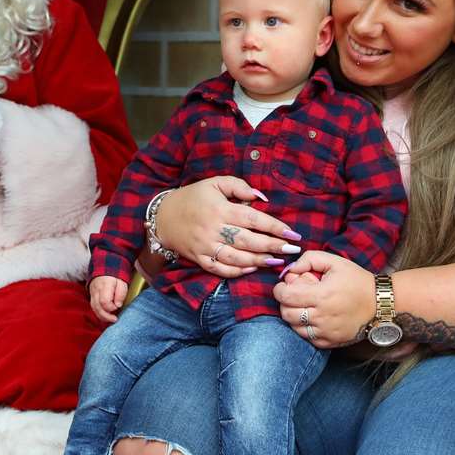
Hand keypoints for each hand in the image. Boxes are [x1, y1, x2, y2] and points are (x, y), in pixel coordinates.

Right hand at [89, 276, 127, 323]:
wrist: (105, 268)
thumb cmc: (115, 277)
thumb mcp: (122, 282)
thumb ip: (121, 293)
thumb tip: (118, 305)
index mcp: (104, 286)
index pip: (104, 301)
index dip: (111, 307)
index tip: (118, 306)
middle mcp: (96, 291)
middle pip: (97, 307)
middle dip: (106, 316)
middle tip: (115, 319)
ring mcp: (92, 294)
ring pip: (94, 308)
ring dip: (102, 316)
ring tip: (111, 319)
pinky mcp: (92, 297)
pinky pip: (94, 307)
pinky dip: (99, 313)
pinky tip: (106, 316)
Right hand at [157, 177, 300, 277]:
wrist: (162, 216)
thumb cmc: (192, 197)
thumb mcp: (214, 183)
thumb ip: (239, 186)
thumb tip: (261, 198)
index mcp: (220, 209)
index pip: (253, 219)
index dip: (275, 227)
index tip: (292, 233)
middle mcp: (213, 229)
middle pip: (248, 241)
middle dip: (273, 246)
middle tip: (292, 250)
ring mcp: (205, 246)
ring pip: (236, 258)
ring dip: (259, 261)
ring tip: (277, 261)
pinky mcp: (199, 258)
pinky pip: (220, 269)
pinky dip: (237, 271)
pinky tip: (252, 269)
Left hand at [274, 251, 373, 348]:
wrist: (380, 303)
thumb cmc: (356, 280)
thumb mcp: (335, 261)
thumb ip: (309, 259)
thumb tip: (290, 269)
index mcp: (321, 295)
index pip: (285, 296)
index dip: (279, 290)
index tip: (283, 286)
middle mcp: (322, 316)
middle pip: (286, 313)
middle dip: (285, 303)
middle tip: (294, 296)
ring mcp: (326, 332)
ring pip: (294, 327)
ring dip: (293, 316)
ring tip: (304, 306)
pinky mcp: (330, 342)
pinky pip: (306, 338)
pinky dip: (304, 328)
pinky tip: (312, 318)